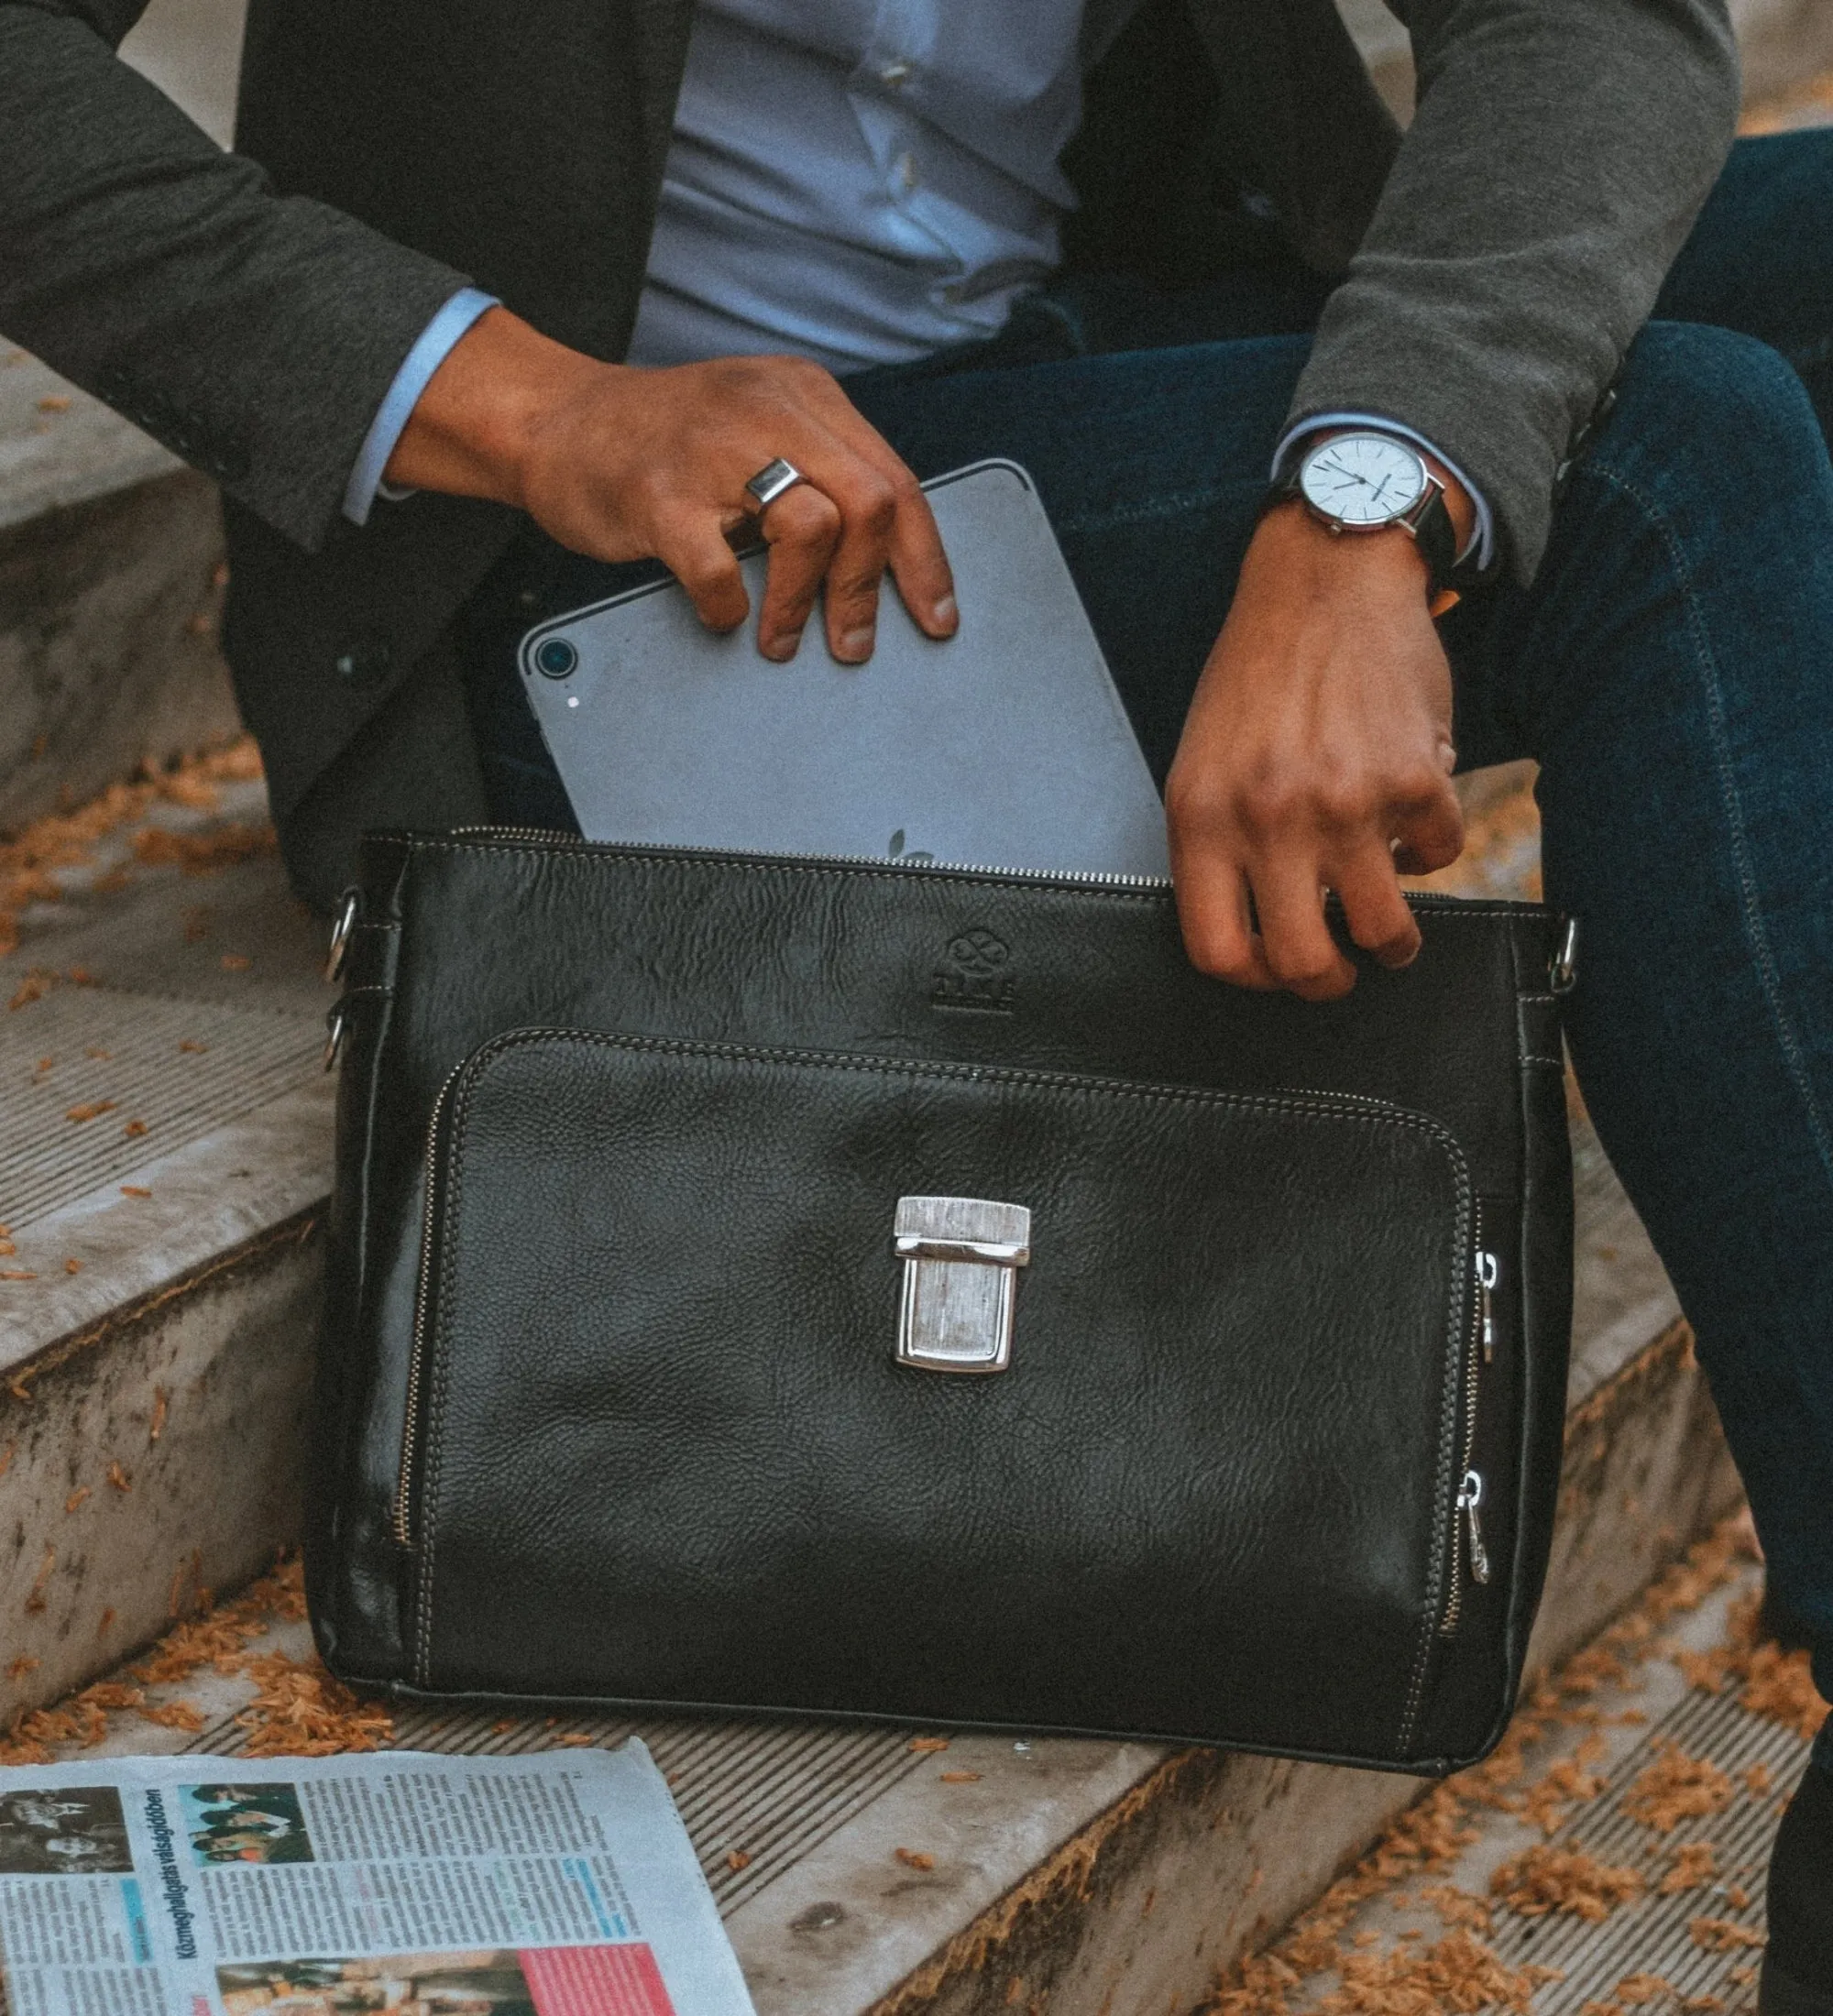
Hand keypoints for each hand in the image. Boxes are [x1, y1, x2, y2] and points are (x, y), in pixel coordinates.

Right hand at [384, 306, 956, 663]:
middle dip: (873, 587)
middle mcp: (766, 409)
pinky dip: (731, 606)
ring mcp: (712, 450)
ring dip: (805, 603)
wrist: (553, 420)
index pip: (896, 476)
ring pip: (812, 529)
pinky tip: (723, 612)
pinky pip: (723, 569)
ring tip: (783, 636)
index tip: (936, 613)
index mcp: (802, 394)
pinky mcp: (660, 496)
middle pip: (870, 500)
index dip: (925, 557)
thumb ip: (818, 471)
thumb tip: (885, 561)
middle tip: (855, 640)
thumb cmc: (660, 440)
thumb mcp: (755, 427)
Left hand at [1165, 498, 1467, 998]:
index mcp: (1203, 818)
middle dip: (1327, 983)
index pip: (1216, 949)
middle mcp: (1270, 818)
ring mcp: (1346, 802)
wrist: (1326, 578)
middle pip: (1302, 959)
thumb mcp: (1203, 760)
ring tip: (1393, 936)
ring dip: (1394, 944)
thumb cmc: (1258, 670)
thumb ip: (1218, 841)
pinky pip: (1437, 854)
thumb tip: (1246, 926)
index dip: (1250, 979)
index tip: (1271, 973)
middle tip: (1342, 972)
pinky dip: (1432, 852)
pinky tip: (1413, 828)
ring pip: (1382, 929)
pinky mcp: (1415, 778)